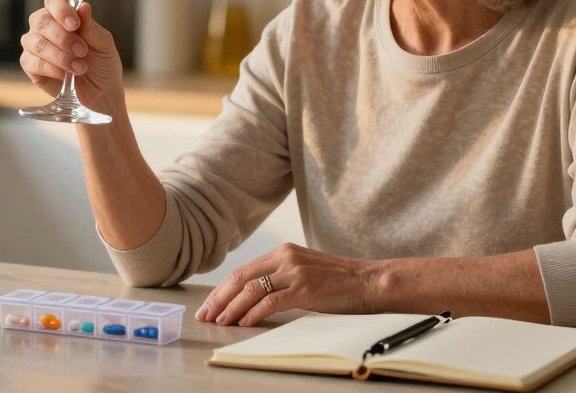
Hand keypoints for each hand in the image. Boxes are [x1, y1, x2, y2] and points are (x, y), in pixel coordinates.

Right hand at [20, 0, 123, 108]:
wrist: (100, 93)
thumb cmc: (102, 64)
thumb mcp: (103, 44)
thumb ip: (91, 27)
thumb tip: (83, 7)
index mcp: (63, 15)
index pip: (53, 1)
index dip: (61, 10)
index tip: (75, 25)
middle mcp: (44, 26)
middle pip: (41, 21)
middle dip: (63, 38)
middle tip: (82, 51)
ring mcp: (34, 44)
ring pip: (36, 43)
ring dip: (60, 56)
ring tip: (80, 68)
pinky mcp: (29, 64)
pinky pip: (33, 62)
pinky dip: (52, 69)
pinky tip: (66, 76)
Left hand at [194, 243, 384, 326]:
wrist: (371, 281)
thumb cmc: (340, 281)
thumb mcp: (306, 270)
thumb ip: (282, 276)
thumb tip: (254, 296)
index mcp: (283, 251)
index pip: (243, 270)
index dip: (223, 288)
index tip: (210, 304)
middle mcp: (285, 257)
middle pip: (241, 278)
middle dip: (219, 298)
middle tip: (205, 315)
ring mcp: (295, 272)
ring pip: (251, 290)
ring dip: (232, 308)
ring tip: (220, 322)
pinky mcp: (305, 289)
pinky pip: (271, 302)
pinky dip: (253, 313)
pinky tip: (244, 323)